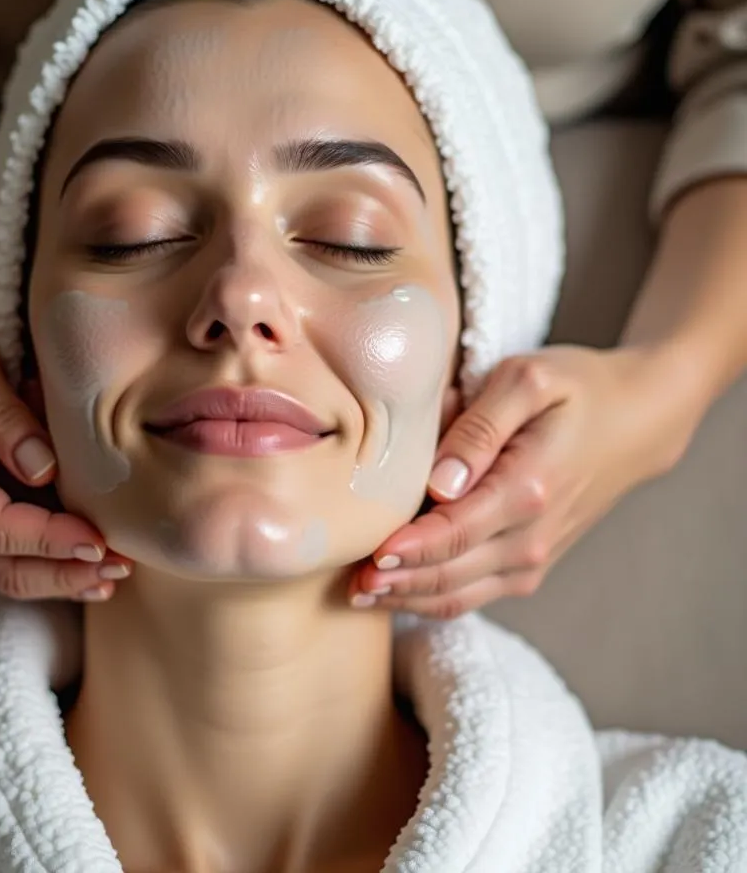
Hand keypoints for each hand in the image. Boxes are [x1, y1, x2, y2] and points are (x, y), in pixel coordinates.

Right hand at [0, 296, 128, 600]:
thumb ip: (3, 414)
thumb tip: (45, 469)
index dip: (54, 541)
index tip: (102, 542)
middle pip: (3, 568)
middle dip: (66, 574)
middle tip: (124, 567)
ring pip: (5, 572)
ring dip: (61, 576)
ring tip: (118, 571)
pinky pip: (4, 554)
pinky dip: (47, 561)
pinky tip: (89, 562)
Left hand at [348, 345, 704, 617]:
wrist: (636, 420)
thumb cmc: (576, 389)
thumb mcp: (527, 382)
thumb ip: (479, 429)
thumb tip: (438, 482)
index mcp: (529, 490)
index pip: (453, 534)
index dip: (406, 549)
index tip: (366, 554)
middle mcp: (533, 537)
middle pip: (451, 574)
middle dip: (396, 583)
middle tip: (346, 584)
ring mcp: (534, 558)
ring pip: (461, 595)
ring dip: (409, 599)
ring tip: (359, 595)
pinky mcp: (530, 564)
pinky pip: (476, 594)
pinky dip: (434, 597)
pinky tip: (396, 591)